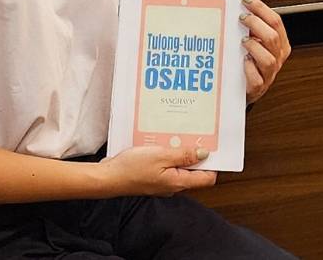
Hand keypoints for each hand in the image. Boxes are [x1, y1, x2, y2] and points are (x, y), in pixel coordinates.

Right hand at [96, 145, 216, 196]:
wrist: (107, 177)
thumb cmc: (131, 168)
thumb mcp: (161, 156)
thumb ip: (184, 155)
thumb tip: (204, 154)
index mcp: (178, 182)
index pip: (207, 178)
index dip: (214, 163)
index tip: (215, 147)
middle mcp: (173, 185)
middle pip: (195, 171)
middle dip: (198, 154)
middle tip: (197, 137)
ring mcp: (163, 182)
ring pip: (181, 166)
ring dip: (183, 153)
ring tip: (180, 137)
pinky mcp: (154, 177)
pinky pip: (169, 166)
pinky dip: (170, 155)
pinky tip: (165, 144)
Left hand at [240, 0, 291, 104]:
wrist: (246, 88)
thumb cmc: (251, 63)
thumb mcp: (256, 43)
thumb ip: (253, 30)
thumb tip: (242, 10)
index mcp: (281, 44)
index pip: (276, 22)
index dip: (261, 9)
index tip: (247, 0)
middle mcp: (277, 57)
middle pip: (273, 37)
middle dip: (256, 24)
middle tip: (242, 17)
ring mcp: (269, 73)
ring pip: (268, 58)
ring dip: (254, 46)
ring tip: (242, 41)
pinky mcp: (258, 87)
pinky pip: (256, 79)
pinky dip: (249, 68)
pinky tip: (243, 61)